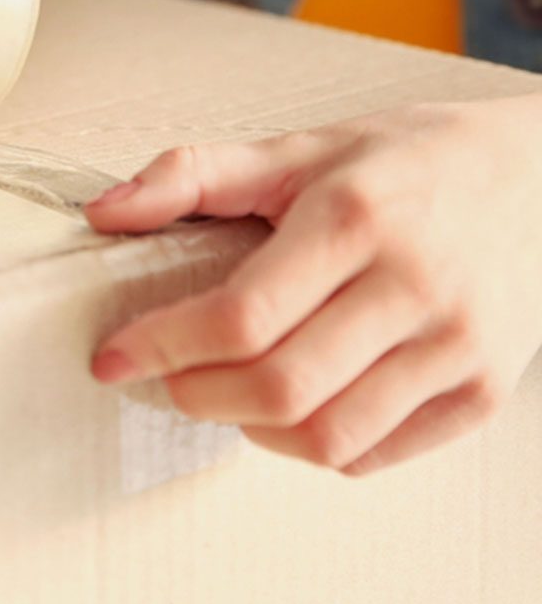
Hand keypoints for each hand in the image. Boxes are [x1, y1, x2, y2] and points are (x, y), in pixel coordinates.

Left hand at [85, 97, 541, 475]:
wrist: (533, 178)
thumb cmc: (401, 162)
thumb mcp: (296, 148)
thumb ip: (193, 175)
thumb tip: (103, 211)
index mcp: (354, 217)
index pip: (242, 314)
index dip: (163, 344)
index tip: (114, 355)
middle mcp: (413, 287)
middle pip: (279, 385)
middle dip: (195, 392)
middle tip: (161, 376)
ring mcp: (457, 348)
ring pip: (326, 436)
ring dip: (248, 427)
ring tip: (219, 391)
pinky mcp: (482, 392)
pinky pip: (377, 456)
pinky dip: (312, 447)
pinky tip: (287, 407)